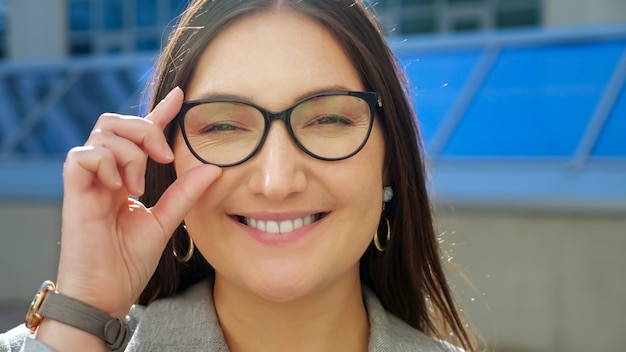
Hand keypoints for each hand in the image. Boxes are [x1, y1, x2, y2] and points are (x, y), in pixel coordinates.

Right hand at [56, 87, 220, 317]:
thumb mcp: (164, 221)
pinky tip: (120, 187)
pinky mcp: (73, 191)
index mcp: (123, 177)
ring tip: (138, 187)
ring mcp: (87, 180)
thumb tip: (213, 168)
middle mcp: (104, 173)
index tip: (180, 96)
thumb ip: (185, 193)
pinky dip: (107, 163)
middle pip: (115, 122)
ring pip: (103, 133)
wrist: (106, 294)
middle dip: (145, 129)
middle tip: (164, 157)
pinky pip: (83, 155)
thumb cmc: (128, 262)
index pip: (138, 135)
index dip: (158, 112)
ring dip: (131, 153)